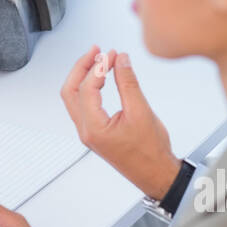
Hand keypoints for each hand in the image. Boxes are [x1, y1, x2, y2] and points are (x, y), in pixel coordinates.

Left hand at [61, 47, 181, 199]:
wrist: (156, 174)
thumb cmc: (151, 152)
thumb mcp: (141, 111)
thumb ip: (128, 83)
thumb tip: (121, 60)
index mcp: (94, 128)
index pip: (87, 88)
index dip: (98, 67)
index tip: (111, 54)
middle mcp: (86, 131)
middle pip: (71, 91)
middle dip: (82, 67)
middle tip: (96, 51)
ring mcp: (88, 132)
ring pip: (74, 98)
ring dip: (83, 77)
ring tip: (98, 61)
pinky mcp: (95, 132)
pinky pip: (83, 105)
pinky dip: (88, 88)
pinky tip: (101, 78)